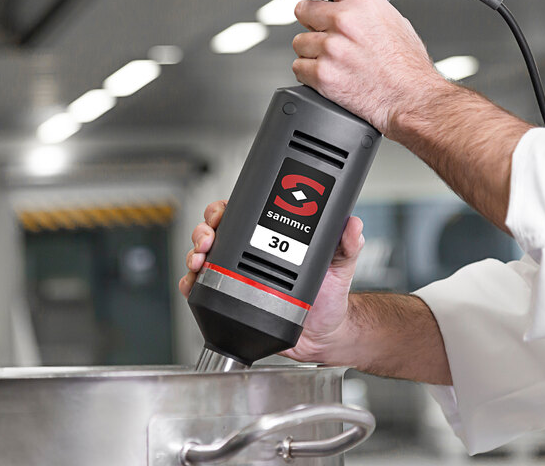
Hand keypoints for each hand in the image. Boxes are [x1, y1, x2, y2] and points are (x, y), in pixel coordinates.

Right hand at [180, 200, 364, 364]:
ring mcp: (236, 278)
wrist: (324, 335)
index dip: (224, 210)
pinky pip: (203, 291)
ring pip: (204, 257)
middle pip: (215, 232)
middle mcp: (248, 255)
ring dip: (194, 255)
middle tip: (208, 239)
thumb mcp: (341, 265)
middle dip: (203, 231)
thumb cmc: (329, 296)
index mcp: (270, 238)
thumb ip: (348, 244)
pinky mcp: (230, 302)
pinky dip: (191, 285)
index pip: (240, 215)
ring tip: (199, 261)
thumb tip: (353, 224)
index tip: (221, 214)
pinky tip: (193, 284)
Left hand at [292, 0, 449, 137]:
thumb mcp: (393, 19)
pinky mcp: (322, 75)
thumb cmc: (406, 65)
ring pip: (299, 42)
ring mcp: (331, 48)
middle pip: (302, 10)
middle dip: (313, 23)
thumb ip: (362, 6)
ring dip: (311, 51)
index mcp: (363, 1)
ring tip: (334, 60)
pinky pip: (298, 67)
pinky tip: (329, 74)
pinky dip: (309, 73)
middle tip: (329, 37)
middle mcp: (344, 21)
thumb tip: (342, 2)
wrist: (410, 97)